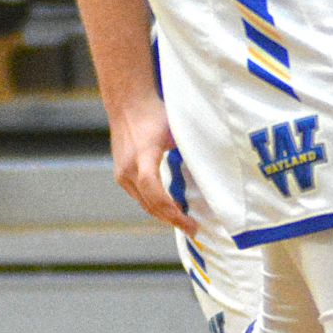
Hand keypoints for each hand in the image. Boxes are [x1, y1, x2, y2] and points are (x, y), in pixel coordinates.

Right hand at [109, 93, 198, 235]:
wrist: (128, 103)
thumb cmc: (154, 113)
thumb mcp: (176, 129)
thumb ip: (190, 148)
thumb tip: (211, 167)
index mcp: (143, 157)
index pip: (154, 191)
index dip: (171, 211)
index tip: (189, 223)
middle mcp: (127, 169)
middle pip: (149, 204)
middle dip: (171, 219)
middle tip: (193, 228)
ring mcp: (121, 174)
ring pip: (143, 203)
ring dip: (162, 214)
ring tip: (184, 221)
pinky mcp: (120, 174)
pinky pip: (139, 196)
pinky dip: (154, 204)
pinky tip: (170, 206)